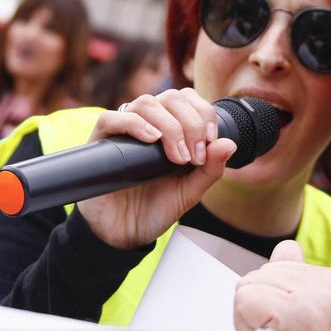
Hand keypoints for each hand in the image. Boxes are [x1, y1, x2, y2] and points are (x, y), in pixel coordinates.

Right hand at [77, 88, 236, 249]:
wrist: (125, 233)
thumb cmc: (156, 208)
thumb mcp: (190, 191)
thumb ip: (210, 169)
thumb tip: (230, 143)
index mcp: (170, 128)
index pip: (187, 98)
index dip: (203, 113)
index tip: (210, 142)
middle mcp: (148, 123)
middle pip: (171, 97)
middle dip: (191, 123)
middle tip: (193, 157)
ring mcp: (123, 131)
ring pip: (146, 103)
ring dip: (169, 125)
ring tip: (176, 156)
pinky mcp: (101, 143)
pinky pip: (111, 118)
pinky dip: (134, 124)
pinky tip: (151, 139)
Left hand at [233, 242, 330, 330]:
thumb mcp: (316, 322)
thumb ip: (301, 284)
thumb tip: (286, 249)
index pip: (279, 265)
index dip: (272, 302)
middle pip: (260, 274)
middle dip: (259, 309)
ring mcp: (314, 297)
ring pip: (248, 286)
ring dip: (250, 320)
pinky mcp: (293, 315)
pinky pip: (243, 301)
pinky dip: (245, 328)